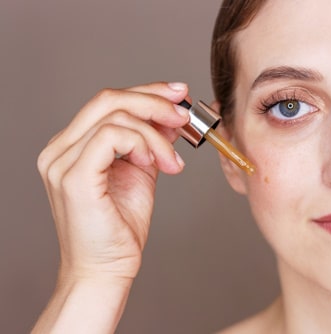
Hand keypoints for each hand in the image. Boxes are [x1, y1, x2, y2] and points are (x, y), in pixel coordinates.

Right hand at [37, 82, 189, 282]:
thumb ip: (149, 143)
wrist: (107, 268)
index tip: (178, 94)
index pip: (108, 101)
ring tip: (172, 161)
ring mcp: (62, 162)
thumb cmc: (121, 227)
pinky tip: (157, 164)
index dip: (146, 92)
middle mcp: (60, 149)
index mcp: (73, 146)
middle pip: (108, 99)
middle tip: (183, 116)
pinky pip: (111, 136)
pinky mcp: (74, 177)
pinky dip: (143, 143)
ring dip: (156, 133)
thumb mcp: (141, 172)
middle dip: (154, 101)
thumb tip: (170, 117)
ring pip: (115, 115)